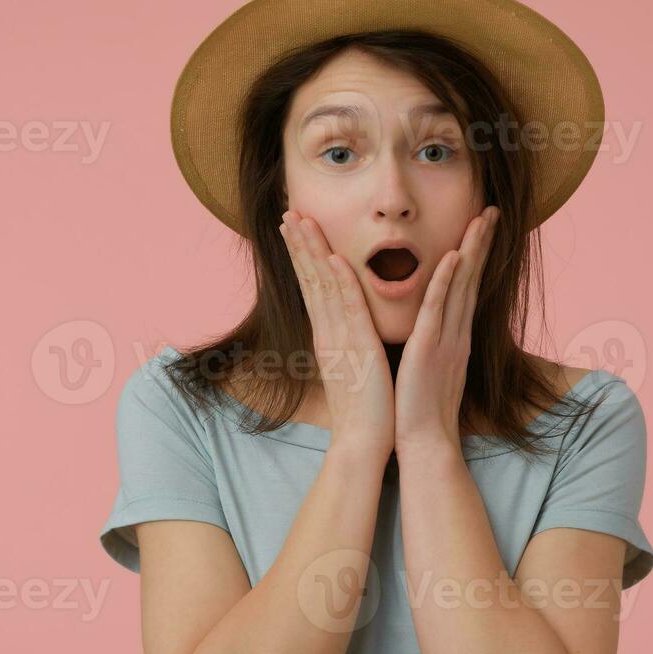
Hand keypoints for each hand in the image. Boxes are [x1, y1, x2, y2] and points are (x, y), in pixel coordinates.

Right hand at [279, 210, 395, 460]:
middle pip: (310, 280)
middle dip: (299, 244)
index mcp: (329, 335)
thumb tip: (345, 326)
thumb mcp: (353, 365)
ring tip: (300, 221)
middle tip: (288, 212)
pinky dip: (340, 283)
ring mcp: (340, 339)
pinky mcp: (357, 349)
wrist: (363, 441)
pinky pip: (348, 310)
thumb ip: (347, 342)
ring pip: (323, 287)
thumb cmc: (364, 407)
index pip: (313, 286)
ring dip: (312, 252)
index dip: (303, 256)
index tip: (295, 228)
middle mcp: (328, 333)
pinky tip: (334, 258)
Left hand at [393, 205, 498, 455]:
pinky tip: (453, 255)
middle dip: (482, 243)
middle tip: (492, 210)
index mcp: (454, 338)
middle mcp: (456, 334)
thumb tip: (429, 332)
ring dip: (471, 250)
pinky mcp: (430, 349)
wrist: (424, 445)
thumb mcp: (430, 370)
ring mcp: (446, 340)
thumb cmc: (421, 412)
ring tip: (483, 219)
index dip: (475, 257)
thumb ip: (433, 347)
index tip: (481, 228)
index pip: (466, 288)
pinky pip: (439, 308)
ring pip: (461, 286)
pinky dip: (447, 281)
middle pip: (471, 279)